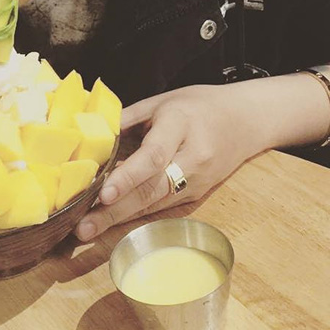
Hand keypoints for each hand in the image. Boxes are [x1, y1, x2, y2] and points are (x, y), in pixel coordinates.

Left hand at [75, 85, 268, 240]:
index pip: (153, 156)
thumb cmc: (199, 105)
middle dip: (115, 211)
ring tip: (88, 228)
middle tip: (83, 226)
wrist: (246, 120)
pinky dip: (135, 214)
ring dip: (120, 218)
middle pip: (151, 189)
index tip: (103, 192)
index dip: (127, 176)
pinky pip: (161, 206)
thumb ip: (127, 118)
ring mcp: (197, 181)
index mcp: (181, 125)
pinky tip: (111, 220)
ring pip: (154, 203)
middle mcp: (192, 158)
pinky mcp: (197, 195)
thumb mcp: (162, 101)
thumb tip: (90, 134)